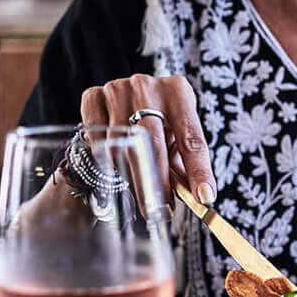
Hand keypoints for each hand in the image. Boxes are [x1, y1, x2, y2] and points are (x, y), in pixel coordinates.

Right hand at [79, 74, 215, 203]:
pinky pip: (96, 135)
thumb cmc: (163, 121)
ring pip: (121, 144)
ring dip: (130, 173)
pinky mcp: (93, 95)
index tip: (203, 196)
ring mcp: (117, 88)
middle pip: (152, 143)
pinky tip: (114, 163)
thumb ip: (185, 164)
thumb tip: (196, 198)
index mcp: (179, 92)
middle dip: (157, 182)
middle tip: (160, 209)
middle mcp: (148, 86)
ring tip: (138, 186)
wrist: (132, 97)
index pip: (192, 138)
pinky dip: (105, 155)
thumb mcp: (179, 137)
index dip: (198, 170)